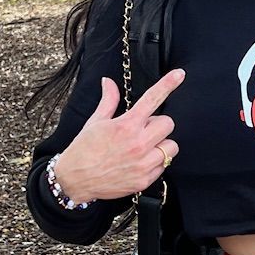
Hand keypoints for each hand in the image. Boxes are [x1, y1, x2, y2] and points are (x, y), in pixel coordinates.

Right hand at [54, 67, 183, 200]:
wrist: (75, 180)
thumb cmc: (84, 150)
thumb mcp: (95, 122)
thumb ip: (108, 100)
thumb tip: (108, 82)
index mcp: (126, 125)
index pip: (152, 99)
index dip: (168, 84)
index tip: (179, 74)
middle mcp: (138, 143)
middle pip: (168, 124)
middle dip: (157, 125)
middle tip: (142, 130)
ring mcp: (143, 163)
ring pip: (171, 146)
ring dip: (160, 144)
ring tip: (143, 148)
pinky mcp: (144, 179)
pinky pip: (164, 165)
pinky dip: (155, 162)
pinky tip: (139, 162)